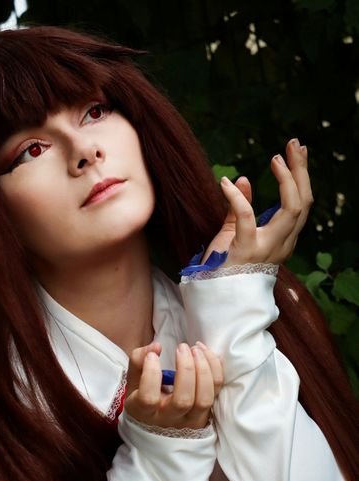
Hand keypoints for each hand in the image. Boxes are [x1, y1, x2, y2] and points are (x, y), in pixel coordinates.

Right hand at [124, 341, 222, 429]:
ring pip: (204, 399)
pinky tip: (204, 352)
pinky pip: (217, 391)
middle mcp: (169, 418)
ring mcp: (190, 419)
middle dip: (186, 369)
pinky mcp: (207, 412)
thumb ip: (138, 359)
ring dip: (204, 370)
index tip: (152, 356)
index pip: (148, 398)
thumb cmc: (143, 395)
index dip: (151, 374)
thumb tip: (157, 347)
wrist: (159, 421)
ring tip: (196, 349)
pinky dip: (215, 368)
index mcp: (145, 412)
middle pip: (183, 400)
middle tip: (182, 347)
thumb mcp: (134, 379)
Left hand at [204, 138, 312, 266]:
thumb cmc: (223, 267)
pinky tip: (226, 183)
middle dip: (301, 171)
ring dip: (287, 180)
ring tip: (277, 158)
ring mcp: (267, 248)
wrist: (215, 297)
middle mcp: (281, 244)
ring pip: (292, 208)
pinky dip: (237, 199)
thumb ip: (240, 208)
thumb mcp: (233, 233)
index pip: (301, 205)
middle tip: (294, 145)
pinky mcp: (246, 250)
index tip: (295, 153)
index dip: (301, 178)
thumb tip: (241, 179)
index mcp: (282, 240)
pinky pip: (247, 218)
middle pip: (303, 203)